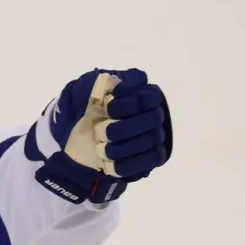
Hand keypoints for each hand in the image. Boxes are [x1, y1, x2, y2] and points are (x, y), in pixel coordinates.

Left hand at [37, 68, 171, 203]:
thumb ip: (102, 91)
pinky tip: (109, 163)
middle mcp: (156, 116)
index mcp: (144, 98)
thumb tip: (108, 80)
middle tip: (100, 132)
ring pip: (149, 140)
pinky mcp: (153, 157)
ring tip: (101, 149)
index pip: (149, 97)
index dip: (130, 102)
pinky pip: (147, 161)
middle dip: (123, 127)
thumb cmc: (94, 121)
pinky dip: (126, 163)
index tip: (109, 107)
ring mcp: (157, 137)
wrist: (87, 149)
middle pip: (152, 119)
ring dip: (121, 146)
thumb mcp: (93, 105)